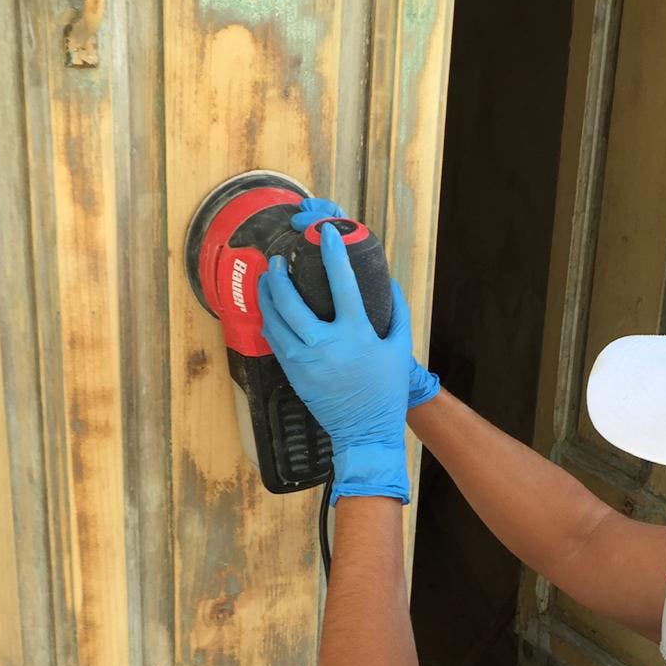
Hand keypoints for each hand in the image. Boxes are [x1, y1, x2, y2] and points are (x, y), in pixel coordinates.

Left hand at [258, 222, 412, 502]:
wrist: (365, 432)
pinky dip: (270, 322)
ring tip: (266, 279)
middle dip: (280, 277)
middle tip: (277, 260)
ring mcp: (305, 361)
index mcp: (355, 334)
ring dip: (267, 297)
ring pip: (275, 321)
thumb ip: (397, 313)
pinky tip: (269, 309)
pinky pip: (275, 342)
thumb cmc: (386, 391)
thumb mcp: (399, 349)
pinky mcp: (294, 375)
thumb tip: (389, 283)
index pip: (342, 284)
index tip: (324, 234)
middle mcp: (325, 345)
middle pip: (292, 302)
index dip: (332, 255)